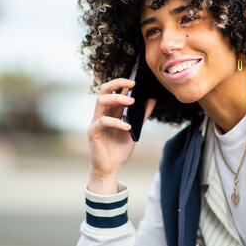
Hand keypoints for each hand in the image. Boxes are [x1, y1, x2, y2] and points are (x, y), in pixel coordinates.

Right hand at [87, 78, 155, 193]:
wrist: (110, 169)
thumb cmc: (119, 149)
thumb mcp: (135, 130)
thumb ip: (141, 115)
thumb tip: (151, 99)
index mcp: (111, 111)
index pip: (115, 90)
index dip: (123, 81)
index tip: (136, 76)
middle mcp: (102, 113)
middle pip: (104, 89)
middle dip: (117, 83)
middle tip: (133, 84)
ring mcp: (96, 121)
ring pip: (100, 100)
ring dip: (117, 98)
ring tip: (131, 102)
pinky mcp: (93, 132)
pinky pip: (102, 121)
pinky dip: (116, 122)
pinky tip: (128, 127)